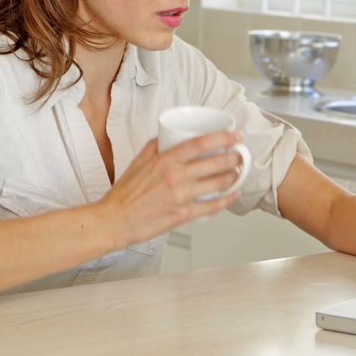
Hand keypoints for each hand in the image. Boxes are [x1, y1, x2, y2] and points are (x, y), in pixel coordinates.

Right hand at [98, 131, 244, 248]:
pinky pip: (212, 206)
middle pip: (215, 162)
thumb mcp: (138, 161)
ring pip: (218, 183)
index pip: (201, 143)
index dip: (223, 137)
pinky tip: (233, 195)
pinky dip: (227, 200)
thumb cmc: (124, 194)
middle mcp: (175, 176)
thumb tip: (169, 136)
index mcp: (165, 160)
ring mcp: (181, 196)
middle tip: (240, 155)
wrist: (114, 220)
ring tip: (237, 173)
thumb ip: (155, 146)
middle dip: (234, 157)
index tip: (235, 135)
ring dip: (233, 177)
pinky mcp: (183, 214)